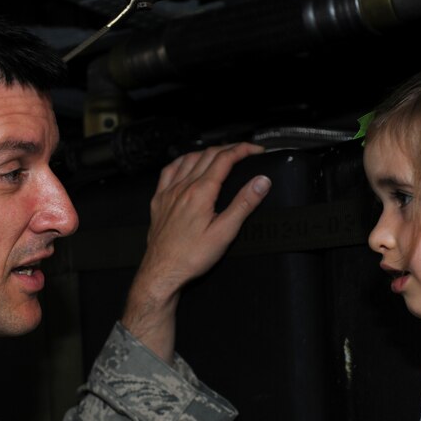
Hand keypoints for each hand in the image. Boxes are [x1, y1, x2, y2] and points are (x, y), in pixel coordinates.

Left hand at [121, 142, 270, 361]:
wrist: (162, 272)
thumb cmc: (191, 257)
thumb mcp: (225, 233)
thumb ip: (244, 204)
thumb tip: (261, 182)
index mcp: (200, 193)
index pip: (224, 159)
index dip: (242, 150)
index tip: (255, 150)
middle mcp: (182, 187)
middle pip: (207, 155)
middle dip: (228, 148)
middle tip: (244, 151)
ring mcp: (168, 192)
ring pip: (188, 159)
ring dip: (207, 152)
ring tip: (221, 154)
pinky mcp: (159, 200)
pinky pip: (169, 171)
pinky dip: (182, 161)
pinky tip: (186, 163)